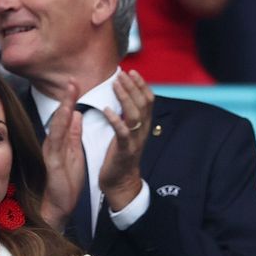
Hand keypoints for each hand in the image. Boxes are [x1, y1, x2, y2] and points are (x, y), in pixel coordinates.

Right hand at [40, 81, 84, 230]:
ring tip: (70, 91)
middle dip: (66, 98)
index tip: (76, 84)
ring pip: (56, 125)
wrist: (58, 205)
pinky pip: (56, 141)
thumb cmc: (65, 182)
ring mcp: (51, 151)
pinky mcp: (53, 161)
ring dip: (63, 107)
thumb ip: (74, 135)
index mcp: (60, 141)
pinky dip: (61, 127)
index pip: (65, 117)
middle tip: (72, 80)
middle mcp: (53, 143)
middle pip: (59, 116)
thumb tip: (77, 114)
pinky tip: (66, 116)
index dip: (70, 100)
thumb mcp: (74, 154)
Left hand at [97, 70, 154, 212]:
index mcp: (143, 126)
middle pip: (143, 104)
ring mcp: (134, 141)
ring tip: (116, 85)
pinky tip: (107, 110)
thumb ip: (128, 117)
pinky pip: (123, 133)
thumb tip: (124, 98)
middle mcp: (142, 131)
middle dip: (132, 86)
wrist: (121, 182)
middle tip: (121, 74)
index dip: (142, 85)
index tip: (132, 72)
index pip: (148, 101)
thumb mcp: (128, 133)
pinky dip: (116, 120)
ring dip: (125, 97)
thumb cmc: (120, 156)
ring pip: (135, 115)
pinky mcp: (124, 151)